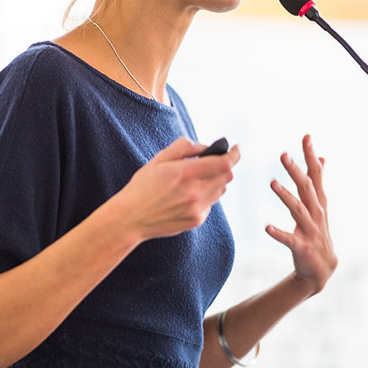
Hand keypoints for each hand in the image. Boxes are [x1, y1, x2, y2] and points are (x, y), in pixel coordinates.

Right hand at [111, 137, 239, 241]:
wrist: (130, 218)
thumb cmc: (142, 187)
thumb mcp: (159, 160)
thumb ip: (184, 148)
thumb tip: (205, 147)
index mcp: (185, 173)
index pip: (224, 163)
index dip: (235, 154)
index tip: (236, 148)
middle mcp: (195, 192)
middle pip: (227, 176)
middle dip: (224, 166)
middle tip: (214, 161)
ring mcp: (197, 208)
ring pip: (221, 190)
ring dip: (215, 180)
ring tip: (196, 179)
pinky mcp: (196, 220)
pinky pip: (211, 203)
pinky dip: (206, 195)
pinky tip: (188, 195)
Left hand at [266, 134, 336, 294]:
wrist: (322, 268)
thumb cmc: (318, 231)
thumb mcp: (320, 205)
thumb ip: (318, 181)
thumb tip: (322, 157)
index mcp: (318, 201)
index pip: (316, 174)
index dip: (310, 155)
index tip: (306, 136)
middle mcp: (317, 212)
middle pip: (307, 188)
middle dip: (296, 171)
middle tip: (283, 155)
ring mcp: (310, 230)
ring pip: (298, 210)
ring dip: (285, 196)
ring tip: (272, 183)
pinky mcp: (302, 247)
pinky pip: (289, 239)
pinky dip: (278, 233)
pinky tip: (266, 227)